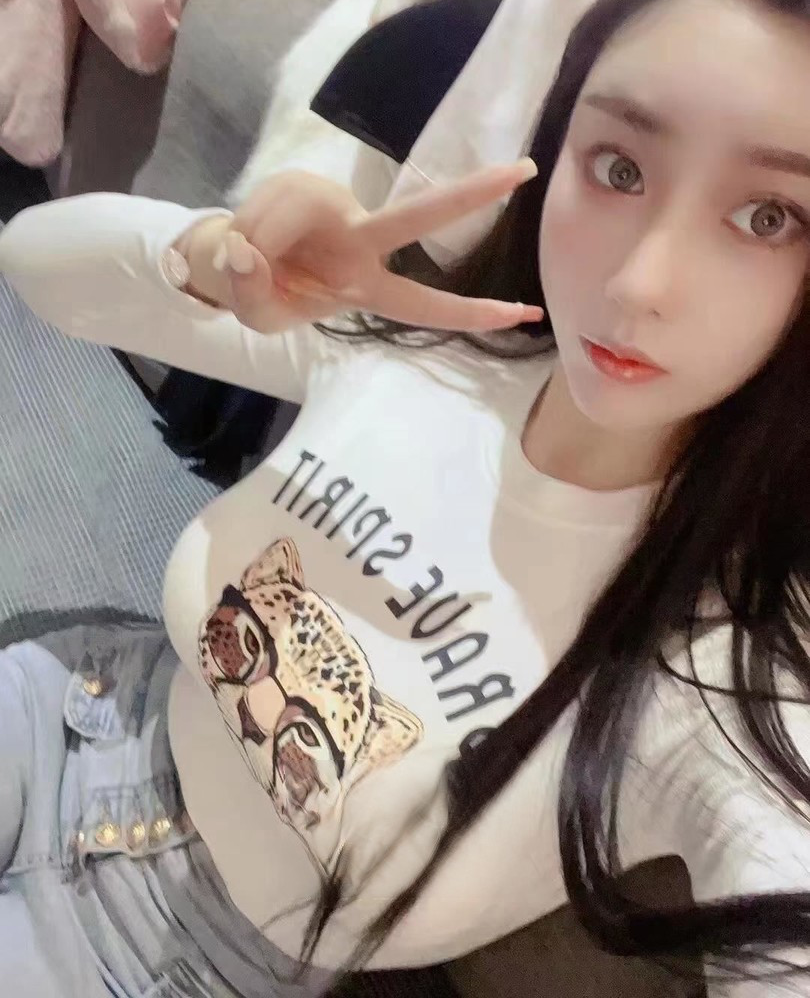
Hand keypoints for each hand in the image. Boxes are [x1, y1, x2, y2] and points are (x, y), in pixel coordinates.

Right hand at [184, 160, 543, 334]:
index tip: (526, 312)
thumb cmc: (264, 296)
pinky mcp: (304, 182)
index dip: (472, 312)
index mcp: (366, 286)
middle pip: (418, 215)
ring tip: (241, 261)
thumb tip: (248, 252)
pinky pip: (267, 207)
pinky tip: (241, 239)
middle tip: (527, 170)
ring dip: (255, 244)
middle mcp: (362, 241)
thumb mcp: (259, 316)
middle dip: (472, 193)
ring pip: (291, 218)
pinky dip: (243, 230)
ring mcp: (335, 206)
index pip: (424, 305)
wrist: (232, 260)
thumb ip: (254, 294)